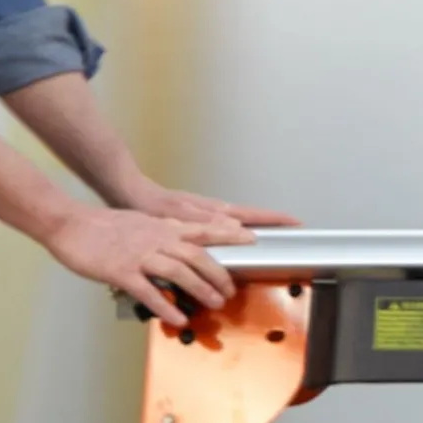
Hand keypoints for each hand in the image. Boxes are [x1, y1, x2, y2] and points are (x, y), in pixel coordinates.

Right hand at [41, 205, 251, 327]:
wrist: (68, 223)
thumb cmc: (101, 226)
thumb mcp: (139, 223)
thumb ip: (162, 233)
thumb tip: (180, 244)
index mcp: (161, 227)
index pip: (203, 230)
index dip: (229, 236)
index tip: (251, 240)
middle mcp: (156, 239)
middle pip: (198, 255)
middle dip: (219, 274)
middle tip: (231, 291)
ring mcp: (139, 255)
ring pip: (179, 271)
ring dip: (201, 289)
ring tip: (216, 304)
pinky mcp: (122, 271)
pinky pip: (149, 291)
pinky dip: (166, 305)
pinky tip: (179, 318)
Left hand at [121, 181, 299, 230]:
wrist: (127, 190)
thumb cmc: (149, 204)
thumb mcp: (177, 216)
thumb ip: (206, 222)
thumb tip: (238, 227)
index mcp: (211, 211)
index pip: (251, 215)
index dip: (274, 220)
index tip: (295, 223)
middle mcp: (211, 210)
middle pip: (250, 214)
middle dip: (272, 220)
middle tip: (294, 226)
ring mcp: (204, 210)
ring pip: (238, 217)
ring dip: (256, 223)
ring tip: (273, 230)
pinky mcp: (193, 213)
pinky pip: (222, 220)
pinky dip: (235, 225)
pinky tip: (234, 232)